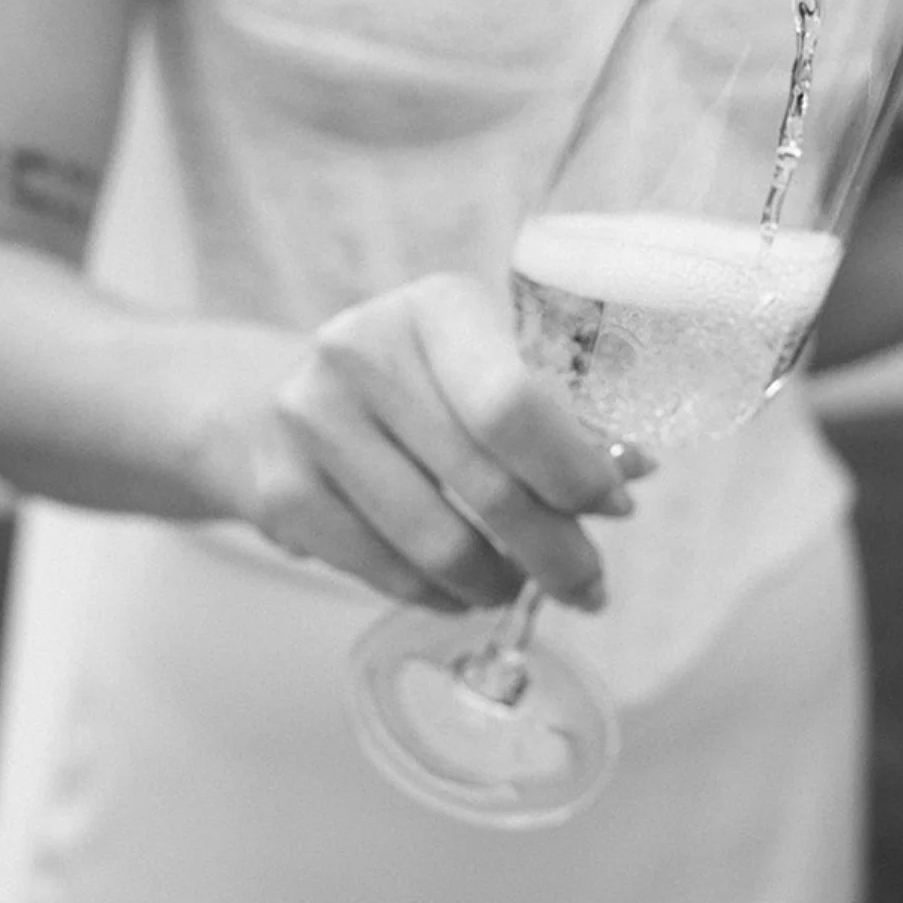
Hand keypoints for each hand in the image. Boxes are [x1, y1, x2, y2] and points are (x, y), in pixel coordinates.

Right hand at [214, 272, 635, 611]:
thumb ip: (555, 412)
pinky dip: (439, 596)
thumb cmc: (408, 388)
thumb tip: (637, 467)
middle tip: (590, 588)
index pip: (515, 404)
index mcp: (434, 307)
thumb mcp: (477, 368)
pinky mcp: (281, 492)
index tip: (614, 510)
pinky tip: (460, 590)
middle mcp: (362, 350)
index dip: (576, 472)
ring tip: (518, 587)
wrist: (264, 405)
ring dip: (498, 583)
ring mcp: (311, 421)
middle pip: (488, 485)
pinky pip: (387, 574)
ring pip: (439, 545)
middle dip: (556, 552)